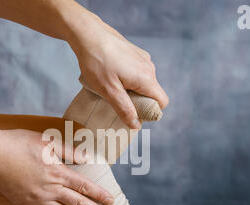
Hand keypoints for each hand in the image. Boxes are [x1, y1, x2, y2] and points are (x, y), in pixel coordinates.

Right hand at [0, 129, 113, 204]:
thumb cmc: (19, 143)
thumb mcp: (47, 141)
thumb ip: (69, 151)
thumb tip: (87, 158)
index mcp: (58, 172)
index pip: (85, 186)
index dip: (100, 194)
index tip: (112, 201)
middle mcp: (50, 189)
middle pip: (78, 204)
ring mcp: (37, 199)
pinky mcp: (25, 204)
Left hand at [67, 14, 168, 128]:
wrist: (87, 34)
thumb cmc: (97, 62)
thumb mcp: (109, 91)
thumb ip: (124, 109)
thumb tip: (136, 125)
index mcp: (146, 78)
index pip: (162, 101)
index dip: (151, 112)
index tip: (133, 113)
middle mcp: (149, 67)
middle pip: (152, 93)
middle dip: (138, 101)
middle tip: (116, 102)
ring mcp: (142, 58)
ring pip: (143, 83)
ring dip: (131, 90)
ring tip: (110, 87)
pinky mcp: (134, 53)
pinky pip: (137, 72)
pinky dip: (127, 79)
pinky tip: (110, 75)